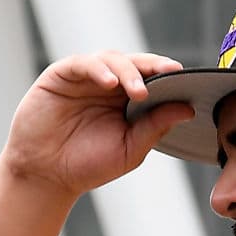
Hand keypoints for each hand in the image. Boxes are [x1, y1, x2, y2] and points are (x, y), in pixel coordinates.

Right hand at [3, 51, 193, 196]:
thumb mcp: (130, 149)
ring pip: (112, 58)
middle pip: (135, 63)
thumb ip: (156, 127)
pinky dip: (99, 70)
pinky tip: (110, 84)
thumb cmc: (87, 164)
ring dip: (129, 71)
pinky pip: (83, 64)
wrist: (47, 176)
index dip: (170, 76)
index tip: (189, 80)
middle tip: (170, 73)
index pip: (153, 79)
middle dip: (154, 67)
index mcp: (128, 100)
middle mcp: (108, 85)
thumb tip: (188, 108)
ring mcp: (85, 78)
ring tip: (140, 92)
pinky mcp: (61, 75)